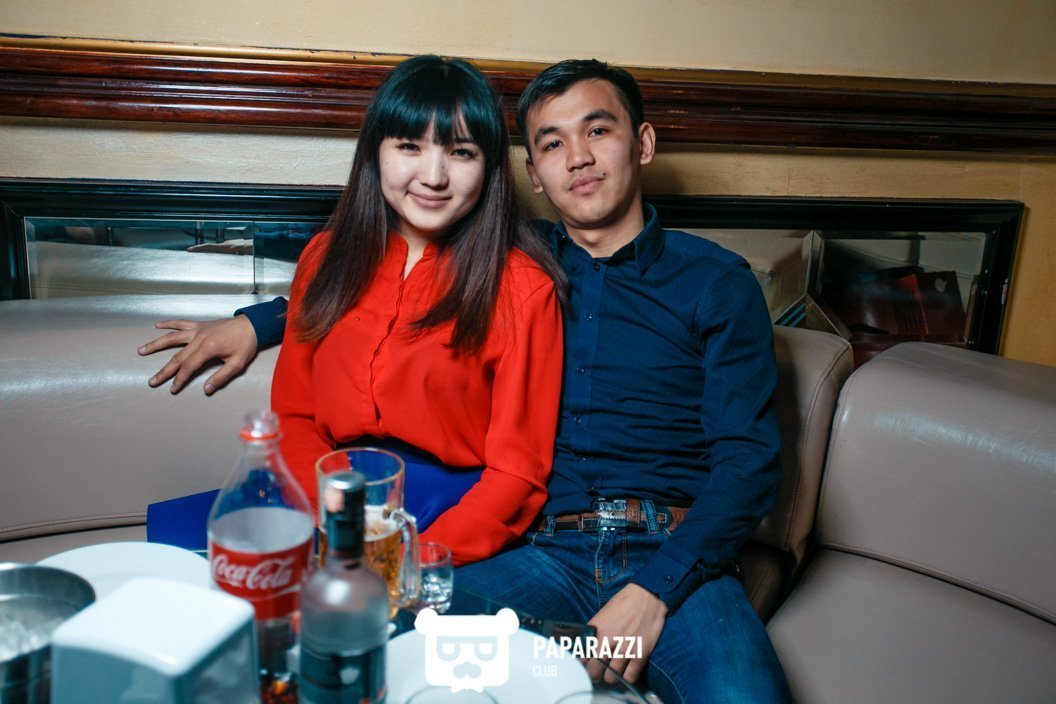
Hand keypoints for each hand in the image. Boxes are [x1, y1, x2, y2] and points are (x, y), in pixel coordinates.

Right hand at [138, 316, 257, 394]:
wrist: (253, 324)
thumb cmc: (246, 343)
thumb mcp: (238, 364)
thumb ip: (221, 377)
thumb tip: (206, 389)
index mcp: (208, 348)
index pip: (189, 367)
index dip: (180, 379)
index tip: (172, 389)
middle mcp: (199, 338)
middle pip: (177, 356)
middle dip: (164, 370)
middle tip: (152, 381)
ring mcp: (198, 330)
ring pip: (172, 337)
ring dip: (156, 344)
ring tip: (141, 351)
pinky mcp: (200, 324)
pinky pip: (181, 323)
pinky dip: (169, 323)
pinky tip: (157, 325)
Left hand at [586, 583, 667, 685]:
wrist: (647, 596)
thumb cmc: (624, 603)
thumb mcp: (602, 615)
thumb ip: (594, 633)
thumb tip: (585, 649)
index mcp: (596, 631)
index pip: (581, 658)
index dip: (583, 665)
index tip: (586, 666)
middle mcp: (608, 641)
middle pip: (594, 672)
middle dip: (595, 674)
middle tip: (599, 672)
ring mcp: (625, 649)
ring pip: (611, 678)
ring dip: (611, 676)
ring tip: (614, 670)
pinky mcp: (641, 653)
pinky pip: (630, 677)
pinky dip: (628, 676)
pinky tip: (627, 669)